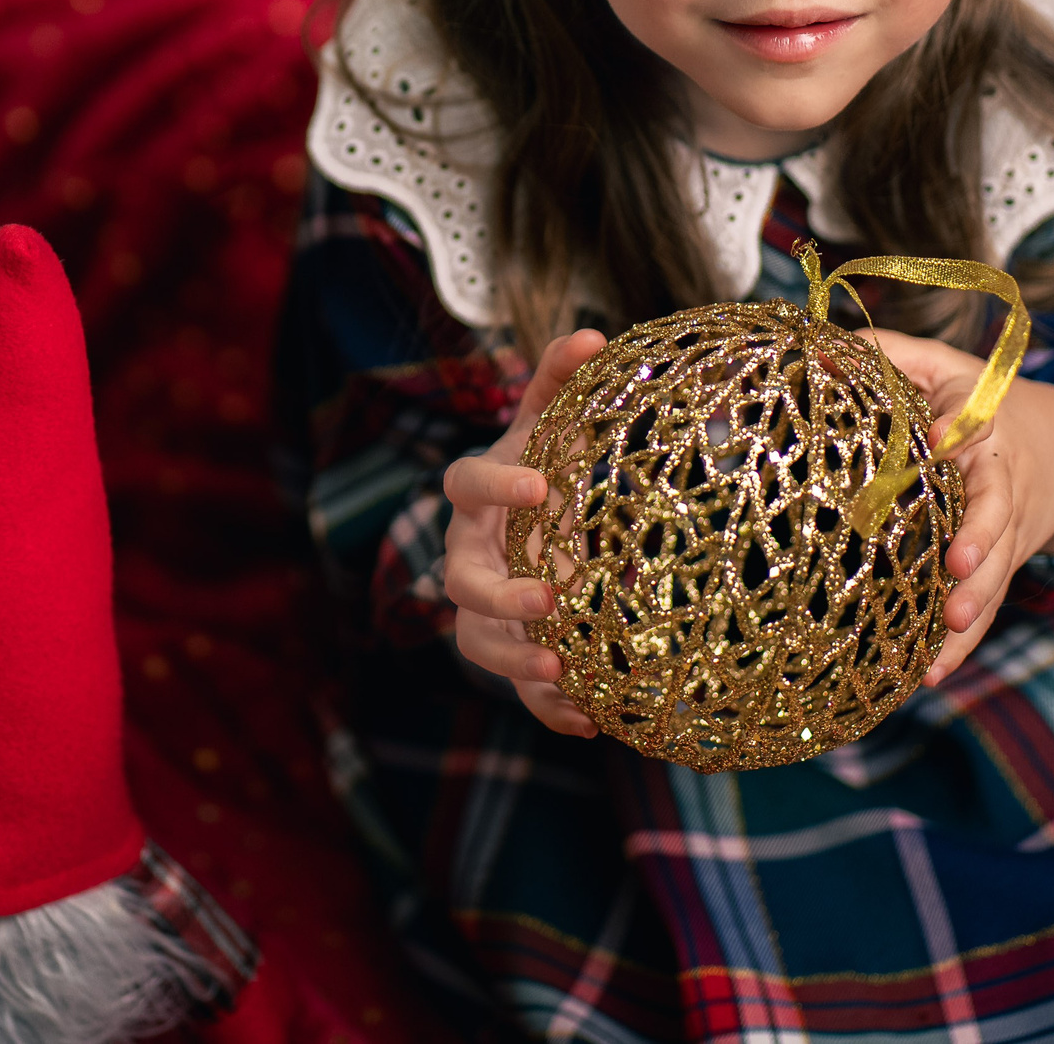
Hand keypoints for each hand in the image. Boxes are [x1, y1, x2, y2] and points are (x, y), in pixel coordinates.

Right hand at [442, 329, 607, 736]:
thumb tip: (592, 333)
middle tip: (548, 598)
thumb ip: (562, 384)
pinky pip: (519, 690)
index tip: (540, 484)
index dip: (496, 485)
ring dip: (515, 661)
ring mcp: (481, 613)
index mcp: (474, 496)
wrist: (534, 530)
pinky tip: (590, 721)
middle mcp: (466, 556)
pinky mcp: (510, 655)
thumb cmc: (542, 470)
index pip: (465, 483)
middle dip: (498, 596)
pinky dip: (549, 707)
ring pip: (477, 645)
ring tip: (562, 668)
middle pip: (461, 583)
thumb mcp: (551, 427)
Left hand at [861, 330, 1053, 686]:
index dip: (963, 432)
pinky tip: (929, 676)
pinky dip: (961, 646)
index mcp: (985, 425)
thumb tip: (818, 351)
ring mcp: (1005, 533)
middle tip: (959, 570)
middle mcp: (1001, 483)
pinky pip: (984, 609)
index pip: (978, 425)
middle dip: (981, 545)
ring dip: (970, 613)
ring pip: (994, 576)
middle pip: (997, 516)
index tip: (946, 437)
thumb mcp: (939, 363)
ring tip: (940, 650)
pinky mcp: (999, 568)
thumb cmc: (976, 398)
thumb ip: (888, 354)